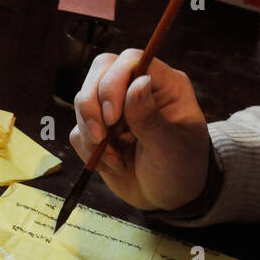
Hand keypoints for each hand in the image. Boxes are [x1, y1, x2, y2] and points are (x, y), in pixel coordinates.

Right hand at [69, 49, 211, 210]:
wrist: (170, 198)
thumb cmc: (181, 170)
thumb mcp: (172, 148)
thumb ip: (151, 118)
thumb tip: (137, 82)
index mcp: (164, 85)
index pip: (131, 61)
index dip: (114, 82)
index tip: (112, 118)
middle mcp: (136, 90)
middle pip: (99, 71)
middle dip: (92, 105)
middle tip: (102, 136)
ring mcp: (115, 109)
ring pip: (82, 100)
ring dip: (91, 134)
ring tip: (116, 160)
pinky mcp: (98, 131)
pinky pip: (78, 131)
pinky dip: (88, 151)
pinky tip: (113, 166)